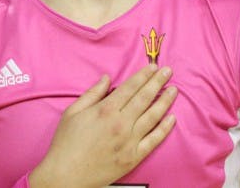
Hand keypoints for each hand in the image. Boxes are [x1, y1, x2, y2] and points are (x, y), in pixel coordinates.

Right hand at [29, 64, 176, 187]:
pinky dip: (165, 128)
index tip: (152, 67)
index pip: (130, 88)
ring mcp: (130, 141)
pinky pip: (154, 140)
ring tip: (173, 90)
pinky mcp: (134, 156)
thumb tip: (106, 79)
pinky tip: (172, 118)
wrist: (67, 173)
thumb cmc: (66, 142)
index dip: (143, 76)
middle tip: (168, 72)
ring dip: (164, 102)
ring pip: (153, 116)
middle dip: (157, 83)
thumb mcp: (73, 112)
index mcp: (105, 110)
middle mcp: (121, 123)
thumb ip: (92, 94)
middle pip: (144, 98)